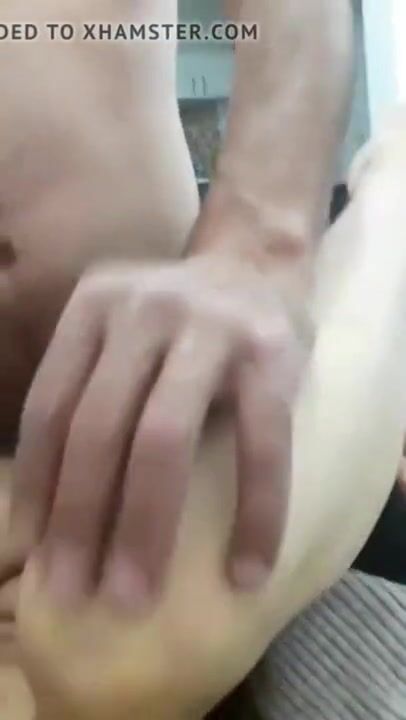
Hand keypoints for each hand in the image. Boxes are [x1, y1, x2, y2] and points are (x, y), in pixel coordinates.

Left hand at [12, 255, 310, 608]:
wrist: (258, 265)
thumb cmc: (178, 320)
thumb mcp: (119, 330)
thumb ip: (87, 387)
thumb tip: (46, 509)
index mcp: (93, 306)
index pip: (49, 408)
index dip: (36, 489)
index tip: (34, 559)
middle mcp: (143, 309)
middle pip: (97, 429)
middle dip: (81, 522)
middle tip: (78, 595)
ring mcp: (211, 327)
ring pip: (163, 441)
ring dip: (145, 529)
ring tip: (135, 598)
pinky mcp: (271, 354)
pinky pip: (260, 447)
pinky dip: (255, 514)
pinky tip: (247, 570)